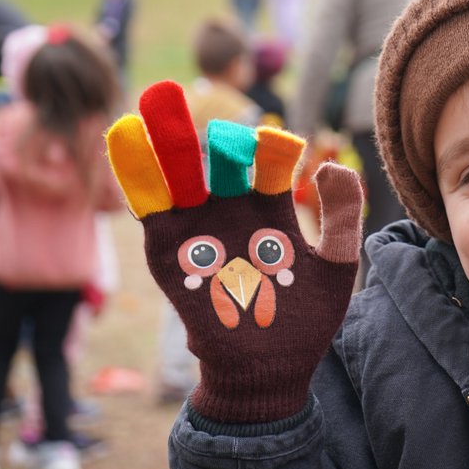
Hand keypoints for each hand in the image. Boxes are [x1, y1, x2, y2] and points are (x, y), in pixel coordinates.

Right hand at [106, 81, 362, 422]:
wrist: (267, 372)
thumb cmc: (305, 320)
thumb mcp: (335, 265)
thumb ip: (342, 215)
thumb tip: (331, 164)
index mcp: (273, 208)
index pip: (271, 162)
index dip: (272, 146)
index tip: (280, 144)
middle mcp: (233, 210)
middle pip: (220, 158)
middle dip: (212, 129)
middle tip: (210, 96)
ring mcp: (199, 228)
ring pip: (181, 172)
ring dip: (167, 137)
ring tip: (157, 99)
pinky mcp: (169, 250)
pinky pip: (149, 206)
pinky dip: (135, 171)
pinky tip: (126, 138)